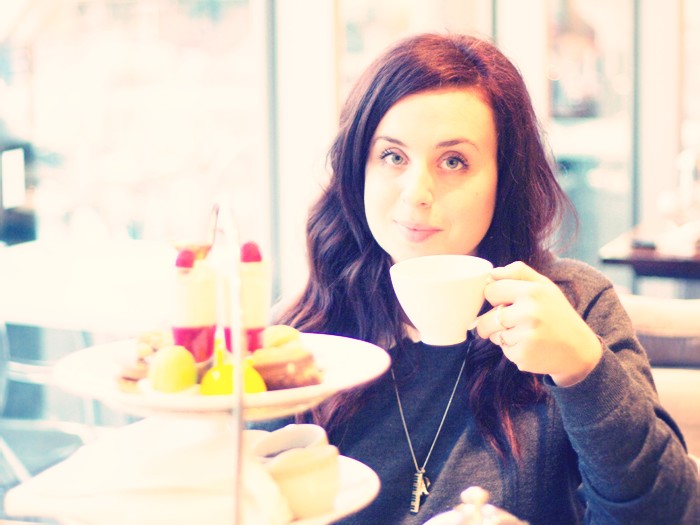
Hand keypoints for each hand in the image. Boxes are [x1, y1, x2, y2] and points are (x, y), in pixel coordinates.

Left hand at [474, 261, 601, 386]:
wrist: (579, 349)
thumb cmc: (557, 314)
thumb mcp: (544, 286)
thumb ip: (518, 272)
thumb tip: (491, 273)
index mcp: (532, 291)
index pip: (490, 291)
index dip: (495, 297)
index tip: (505, 301)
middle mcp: (529, 312)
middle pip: (486, 318)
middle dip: (493, 321)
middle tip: (515, 321)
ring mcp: (526, 335)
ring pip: (493, 335)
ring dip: (502, 336)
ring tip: (525, 333)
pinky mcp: (523, 355)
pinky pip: (503, 350)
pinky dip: (512, 349)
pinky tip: (530, 346)